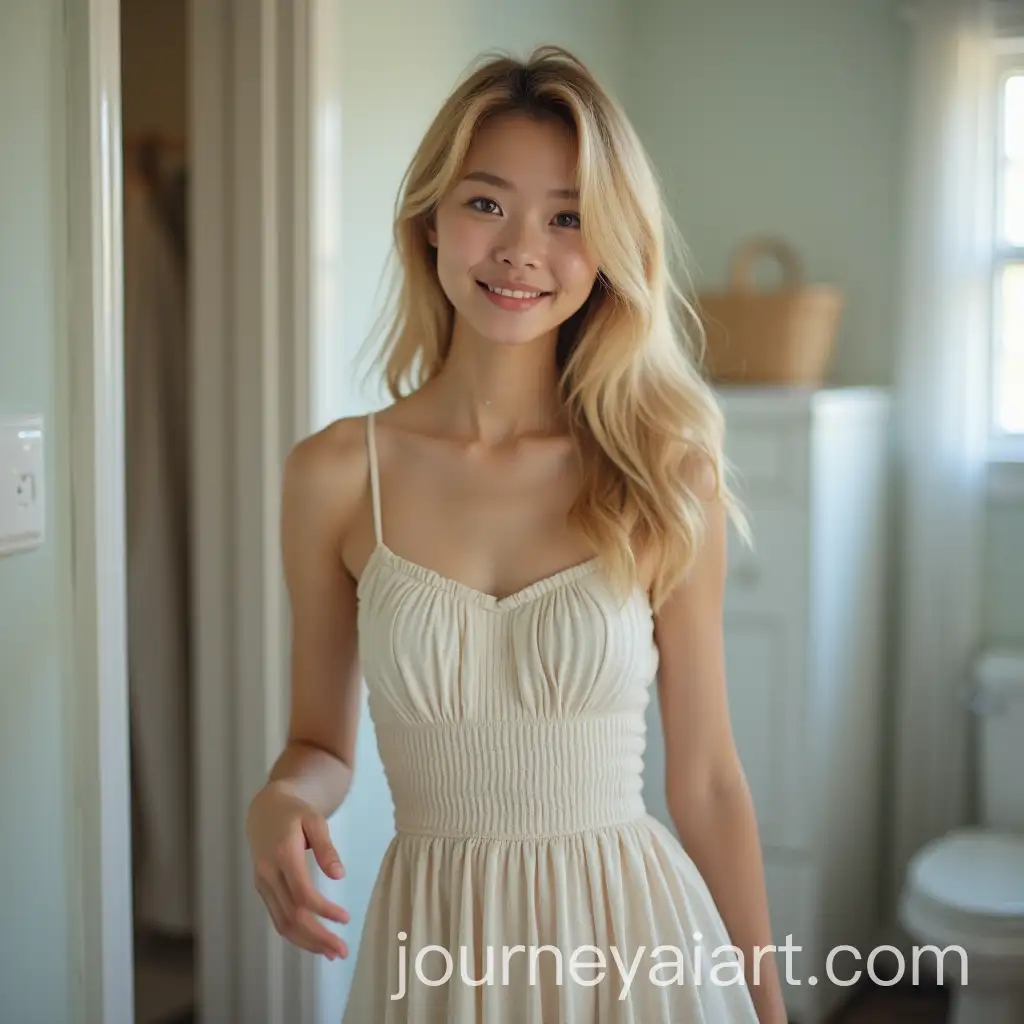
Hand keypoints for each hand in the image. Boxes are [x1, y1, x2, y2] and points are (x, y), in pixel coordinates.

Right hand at [245, 782, 349, 958]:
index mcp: (283, 855)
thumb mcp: (315, 820)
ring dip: (307, 942)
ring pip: (282, 923)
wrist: (265, 810)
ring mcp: (263, 884)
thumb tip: (340, 875)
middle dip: (318, 937)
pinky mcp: (263, 890)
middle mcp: (268, 874)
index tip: (345, 918)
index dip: (323, 910)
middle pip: (292, 915)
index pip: (302, 893)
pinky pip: (278, 918)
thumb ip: (327, 847)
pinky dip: (296, 935)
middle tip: (342, 951)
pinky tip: (314, 942)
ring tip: (332, 952)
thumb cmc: (295, 813)